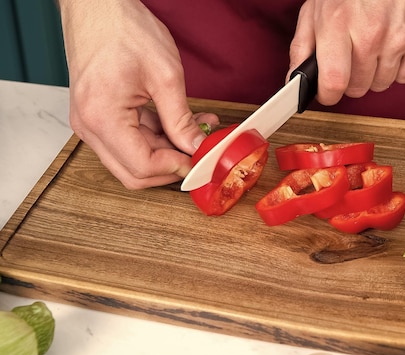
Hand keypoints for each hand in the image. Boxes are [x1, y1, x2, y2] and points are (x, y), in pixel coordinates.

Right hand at [58, 0, 218, 188]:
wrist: (98, 6)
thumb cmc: (124, 30)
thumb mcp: (166, 76)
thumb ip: (181, 119)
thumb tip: (195, 147)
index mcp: (102, 117)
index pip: (140, 166)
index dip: (174, 168)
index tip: (197, 160)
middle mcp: (89, 126)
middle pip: (133, 172)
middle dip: (170, 166)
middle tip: (198, 152)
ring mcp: (91, 122)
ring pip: (132, 159)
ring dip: (166, 151)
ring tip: (197, 130)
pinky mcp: (98, 116)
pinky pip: (128, 140)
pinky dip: (155, 137)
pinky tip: (179, 124)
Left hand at [289, 0, 404, 105]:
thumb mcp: (317, 9)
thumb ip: (302, 47)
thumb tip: (294, 83)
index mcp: (338, 24)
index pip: (333, 82)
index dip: (328, 94)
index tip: (328, 92)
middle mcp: (371, 33)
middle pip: (358, 88)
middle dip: (352, 79)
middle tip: (353, 56)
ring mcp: (401, 38)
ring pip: (382, 84)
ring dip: (376, 72)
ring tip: (375, 44)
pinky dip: (400, 66)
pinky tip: (394, 43)